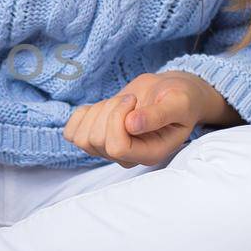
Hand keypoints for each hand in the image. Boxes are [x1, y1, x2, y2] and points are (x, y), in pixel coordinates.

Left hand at [62, 72, 233, 167]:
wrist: (168, 93)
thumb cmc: (179, 98)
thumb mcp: (177, 102)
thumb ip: (159, 115)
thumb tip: (132, 125)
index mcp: (150, 153)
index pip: (117, 148)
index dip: (118, 119)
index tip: (133, 100)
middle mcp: (128, 157)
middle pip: (97, 140)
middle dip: (109, 110)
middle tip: (130, 99)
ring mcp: (109, 150)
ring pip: (82, 138)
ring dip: (97, 112)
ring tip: (119, 103)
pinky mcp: (95, 138)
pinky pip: (71, 133)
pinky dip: (82, 115)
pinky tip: (102, 107)